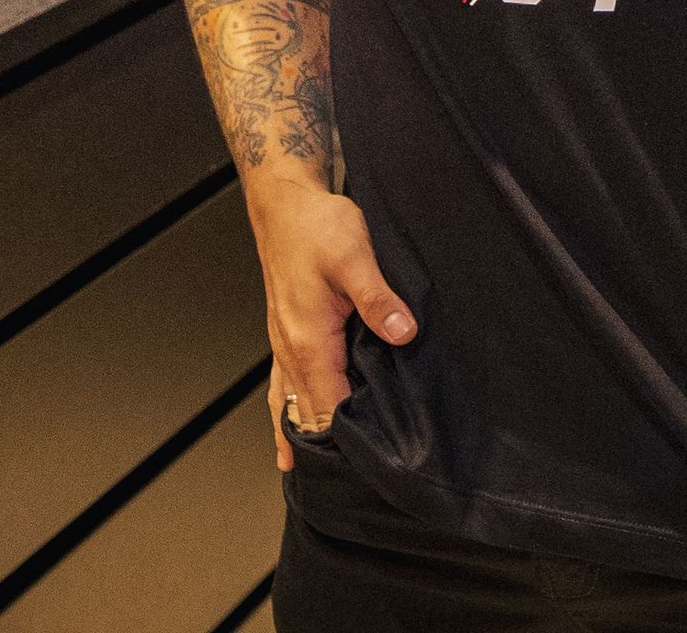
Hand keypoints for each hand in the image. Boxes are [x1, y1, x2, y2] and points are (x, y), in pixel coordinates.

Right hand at [248, 178, 416, 469]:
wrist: (285, 202)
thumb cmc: (318, 226)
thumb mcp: (355, 256)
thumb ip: (377, 299)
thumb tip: (403, 335)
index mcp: (307, 341)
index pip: (328, 407)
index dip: (348, 439)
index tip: (371, 469)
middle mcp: (290, 350)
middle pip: (308, 414)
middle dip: (330, 448)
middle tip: (359, 484)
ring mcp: (283, 344)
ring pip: (291, 405)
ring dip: (306, 436)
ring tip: (321, 477)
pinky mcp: (286, 333)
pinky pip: (283, 386)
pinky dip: (287, 415)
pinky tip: (290, 437)